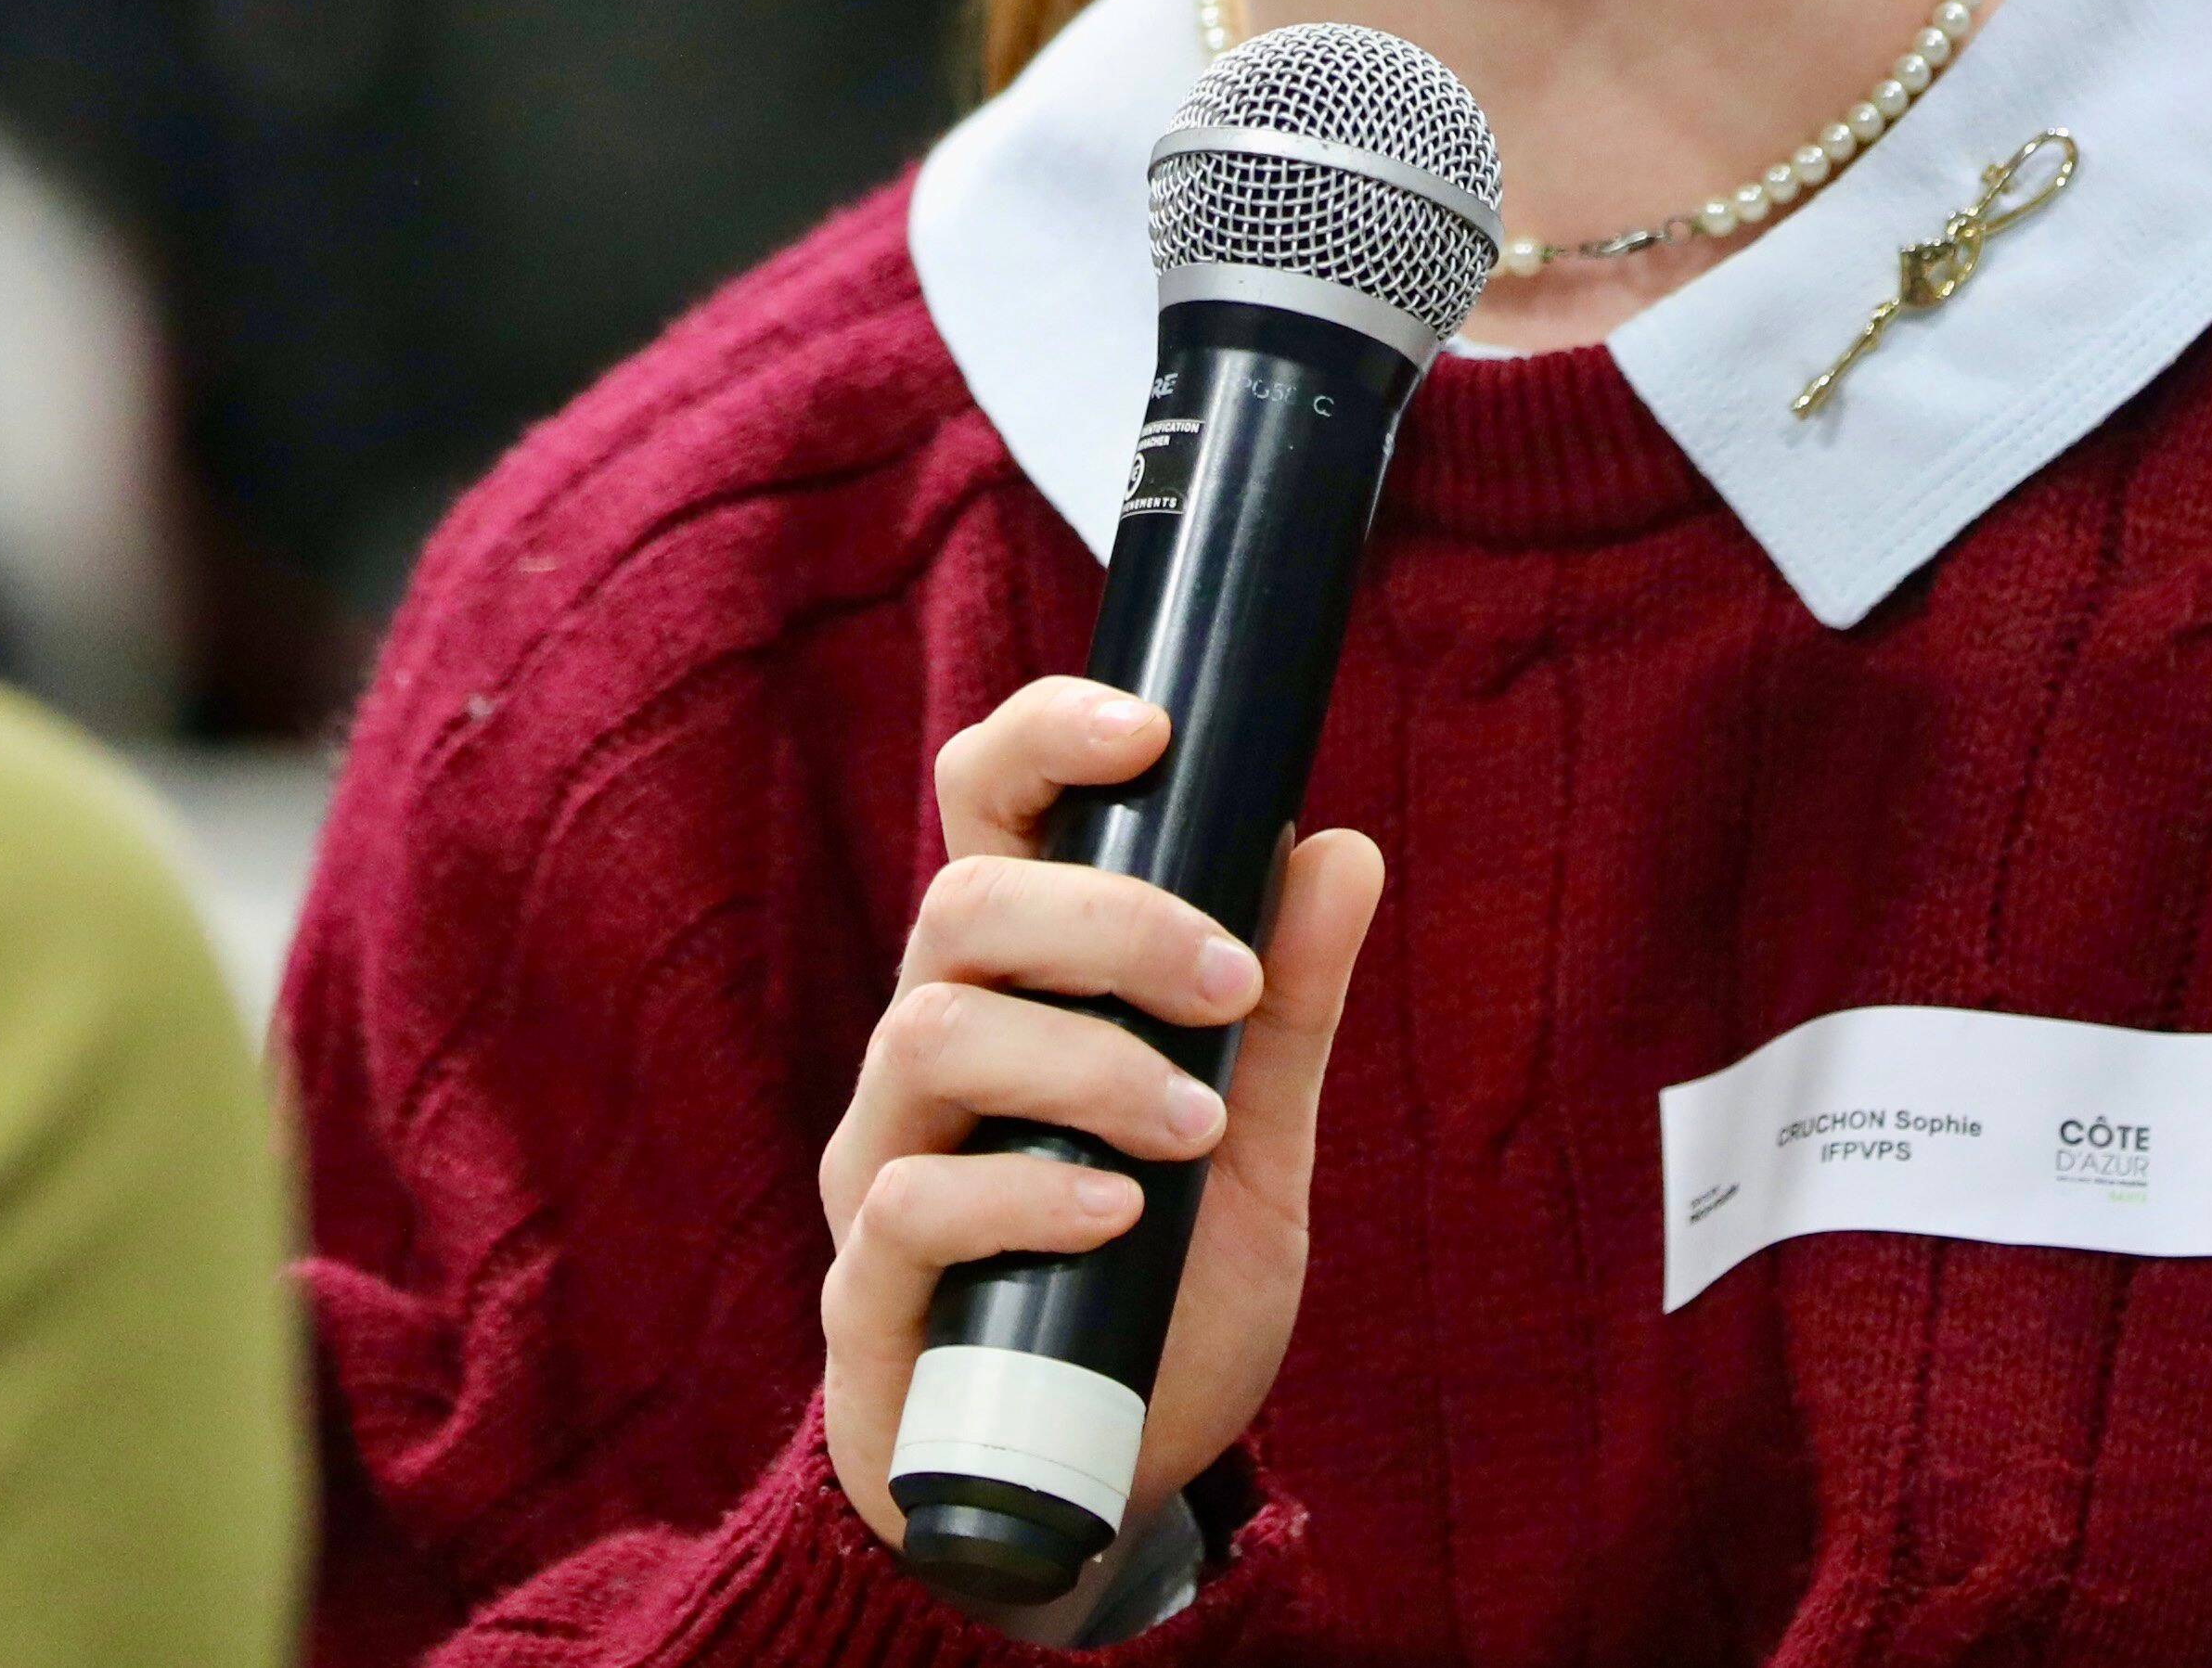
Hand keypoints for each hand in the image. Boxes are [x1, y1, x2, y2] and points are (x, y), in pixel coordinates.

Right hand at [818, 675, 1383, 1557]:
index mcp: (1014, 982)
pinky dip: (1028, 1193)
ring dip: (1085, 1060)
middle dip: (1112, 921)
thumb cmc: (1162, 1286)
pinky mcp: (865, 1292)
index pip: (987, 810)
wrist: (1100, 1480)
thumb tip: (1345, 847)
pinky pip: (909, 1203)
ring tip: (1193, 1123)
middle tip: (1230, 980)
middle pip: (964, 906)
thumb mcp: (1255, 1140)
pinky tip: (1118, 1215)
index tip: (1152, 730)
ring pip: (930, 1033)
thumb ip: (1289, 1006)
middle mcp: (928, 1050)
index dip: (1046, 738)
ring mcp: (882, 1166)